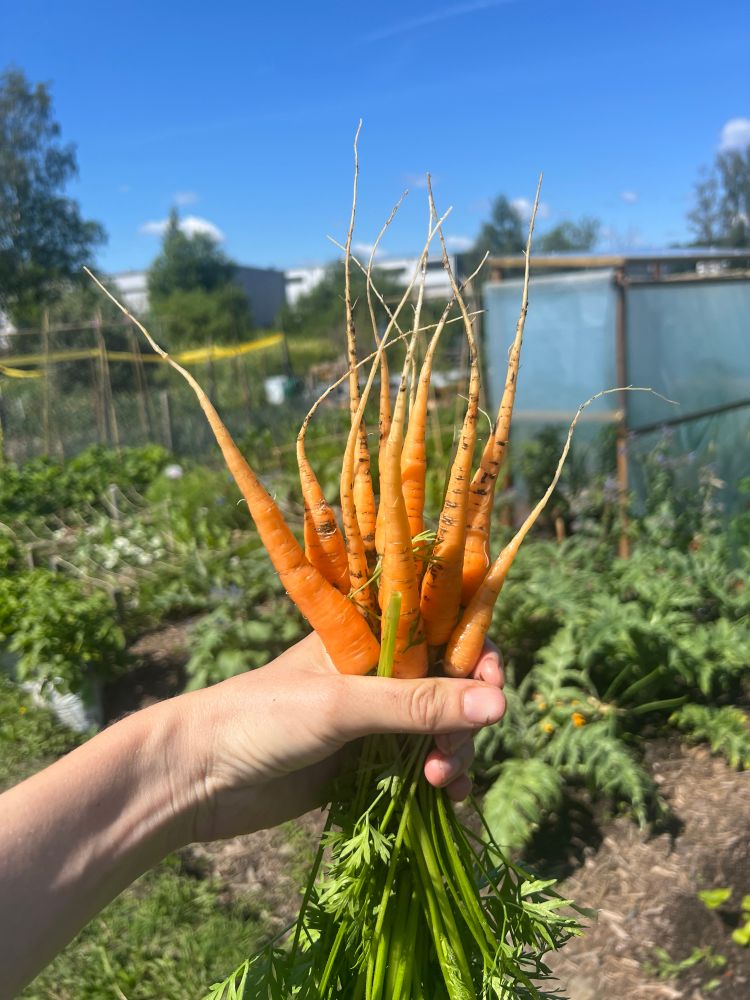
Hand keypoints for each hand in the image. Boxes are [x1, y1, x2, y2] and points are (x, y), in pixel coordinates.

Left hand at [176, 632, 504, 842]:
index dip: (477, 653)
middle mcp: (378, 672)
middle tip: (453, 749)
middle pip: (452, 684)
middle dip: (465, 716)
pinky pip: (421, 767)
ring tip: (441, 781)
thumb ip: (419, 704)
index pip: (443, 630)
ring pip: (440, 729)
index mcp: (371, 635)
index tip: (495, 686)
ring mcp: (373, 719)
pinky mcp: (367, 763)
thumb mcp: (343, 704)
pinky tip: (448, 798)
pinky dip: (442, 780)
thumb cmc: (262, 716)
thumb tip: (501, 705)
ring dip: (455, 752)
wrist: (198, 777)